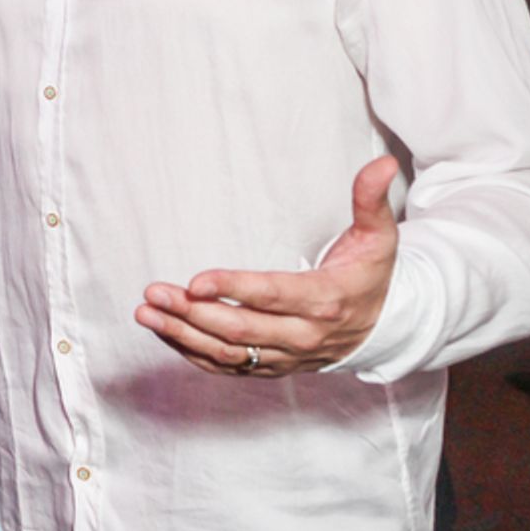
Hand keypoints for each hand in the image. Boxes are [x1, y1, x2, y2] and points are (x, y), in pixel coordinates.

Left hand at [135, 156, 399, 375]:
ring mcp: (284, 356)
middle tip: (154, 292)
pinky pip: (226, 367)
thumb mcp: (379, 236)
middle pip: (239, 330)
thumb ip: (371, 199)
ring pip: (227, 353)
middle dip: (192, 312)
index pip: (272, 296)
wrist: (381, 328)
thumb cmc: (370, 276)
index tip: (196, 281)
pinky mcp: (270, 367)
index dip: (233, 289)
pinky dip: (191, 351)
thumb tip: (382, 163)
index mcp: (325, 301)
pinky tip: (164, 330)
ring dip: (182, 334)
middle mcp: (302, 335)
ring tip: (147, 312)